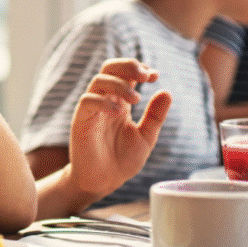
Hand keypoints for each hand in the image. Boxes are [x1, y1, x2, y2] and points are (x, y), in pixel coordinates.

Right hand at [68, 58, 171, 197]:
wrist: (104, 181)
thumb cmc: (122, 159)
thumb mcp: (146, 136)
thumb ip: (155, 115)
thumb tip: (166, 91)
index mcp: (120, 101)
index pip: (126, 73)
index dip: (139, 68)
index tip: (155, 76)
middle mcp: (105, 100)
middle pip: (109, 68)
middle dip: (127, 65)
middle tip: (145, 75)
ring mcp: (92, 109)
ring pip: (99, 81)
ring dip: (119, 84)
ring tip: (136, 98)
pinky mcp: (81, 120)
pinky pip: (88, 101)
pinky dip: (104, 102)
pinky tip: (119, 112)